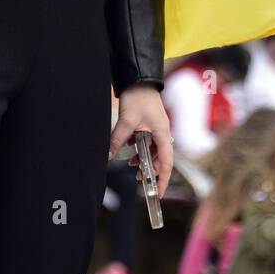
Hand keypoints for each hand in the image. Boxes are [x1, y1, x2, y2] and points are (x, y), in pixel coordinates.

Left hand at [108, 84, 173, 198]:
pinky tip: (128, 149)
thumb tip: (108, 156)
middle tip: (140, 181)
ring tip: (132, 167)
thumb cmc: (138, 97)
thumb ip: (118, 139)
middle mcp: (162, 133)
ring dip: (143, 159)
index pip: (166, 162)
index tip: (159, 193)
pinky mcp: (149, 125)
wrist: (138, 79)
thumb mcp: (127, 120)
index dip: (163, 179)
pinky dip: (139, 148)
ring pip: (152, 151)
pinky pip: (146, 142)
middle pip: (160, 158)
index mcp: (162, 133)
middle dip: (151, 171)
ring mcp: (156, 129)